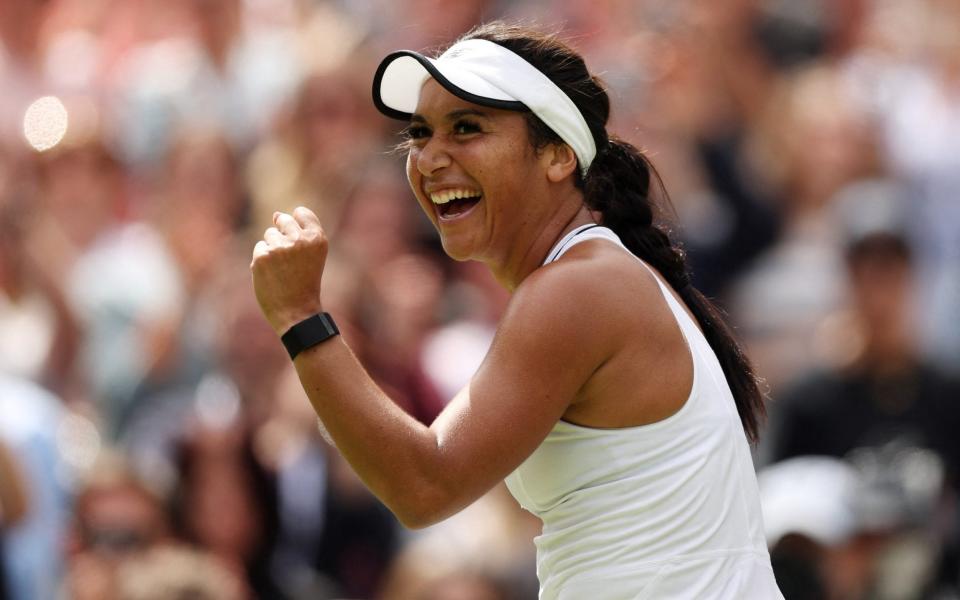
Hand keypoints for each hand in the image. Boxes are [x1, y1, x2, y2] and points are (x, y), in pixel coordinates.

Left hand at [251, 207, 327, 334]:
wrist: (297, 312)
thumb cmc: (305, 283)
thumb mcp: (313, 255)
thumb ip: (300, 232)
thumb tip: (276, 214)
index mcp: (318, 238)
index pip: (302, 213)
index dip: (298, 225)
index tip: (300, 243)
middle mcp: (300, 240)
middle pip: (283, 220)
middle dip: (283, 235)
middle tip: (290, 260)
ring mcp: (280, 247)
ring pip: (269, 234)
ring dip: (272, 249)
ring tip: (283, 270)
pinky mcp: (262, 256)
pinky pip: (259, 248)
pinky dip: (263, 260)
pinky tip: (272, 275)